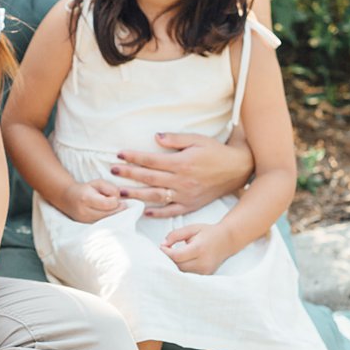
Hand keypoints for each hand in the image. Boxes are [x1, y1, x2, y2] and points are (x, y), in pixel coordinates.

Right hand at [60, 179, 124, 222]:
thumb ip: (110, 188)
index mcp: (86, 198)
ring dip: (114, 215)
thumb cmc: (86, 189)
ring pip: (107, 221)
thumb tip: (120, 199)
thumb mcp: (98, 183)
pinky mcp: (87, 226)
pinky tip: (109, 213)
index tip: (117, 198)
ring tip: (114, 208)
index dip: (116, 201)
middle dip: (118, 209)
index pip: (107, 204)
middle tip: (122, 204)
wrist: (68, 198)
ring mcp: (85, 221)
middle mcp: (85, 212)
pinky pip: (103, 224)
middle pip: (108, 215)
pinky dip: (109, 219)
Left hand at [110, 132, 254, 217]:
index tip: (119, 154)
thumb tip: (155, 137)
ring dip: (136, 194)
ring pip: (156, 196)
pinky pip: (171, 211)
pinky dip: (157, 212)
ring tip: (120, 192)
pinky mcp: (191, 205)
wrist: (237, 170)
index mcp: (181, 163)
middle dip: (129, 174)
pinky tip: (144, 210)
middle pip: (149, 178)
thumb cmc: (215, 152)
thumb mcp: (197, 139)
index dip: (134, 157)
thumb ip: (175, 139)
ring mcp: (185, 195)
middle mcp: (181, 180)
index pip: (151, 160)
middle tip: (112, 171)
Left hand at [160, 223, 239, 274]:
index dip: (165, 252)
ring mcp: (205, 271)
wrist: (227, 240)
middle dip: (168, 260)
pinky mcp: (206, 275)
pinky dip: (182, 270)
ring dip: (174, 266)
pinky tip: (180, 262)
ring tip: (172, 257)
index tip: (162, 247)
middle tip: (164, 252)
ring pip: (182, 272)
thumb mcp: (191, 228)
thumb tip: (162, 244)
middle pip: (178, 266)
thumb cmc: (208, 233)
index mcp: (199, 249)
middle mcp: (203, 262)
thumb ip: (175, 235)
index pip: (176, 256)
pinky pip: (188, 275)